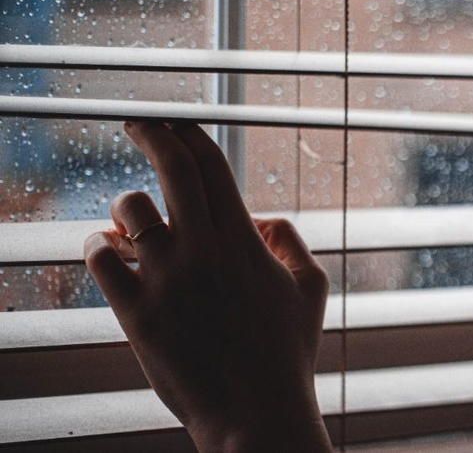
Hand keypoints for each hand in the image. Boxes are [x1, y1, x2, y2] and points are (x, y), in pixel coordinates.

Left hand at [83, 122, 332, 452]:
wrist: (256, 412)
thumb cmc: (287, 355)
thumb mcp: (311, 290)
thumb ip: (292, 243)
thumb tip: (264, 218)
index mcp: (246, 241)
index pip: (212, 164)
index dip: (188, 133)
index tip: (174, 124)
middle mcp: (206, 250)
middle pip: (172, 168)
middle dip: (151, 134)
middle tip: (138, 125)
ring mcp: (168, 279)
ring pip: (130, 209)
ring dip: (126, 206)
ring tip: (128, 220)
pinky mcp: (136, 310)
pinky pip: (100, 257)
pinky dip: (99, 246)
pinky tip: (107, 251)